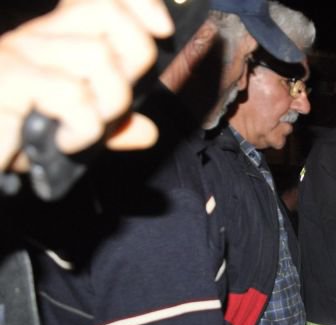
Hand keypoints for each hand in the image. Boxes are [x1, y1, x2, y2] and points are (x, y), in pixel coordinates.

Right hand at [0, 0, 172, 171]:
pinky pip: (73, 93)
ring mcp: (19, 54)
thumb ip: (109, 130)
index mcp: (54, 40)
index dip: (139, 2)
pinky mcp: (7, 79)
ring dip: (109, 103)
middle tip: (114, 103)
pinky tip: (64, 142)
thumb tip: (148, 132)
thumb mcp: (69, 132)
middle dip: (134, 59)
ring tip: (84, 130)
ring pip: (98, 55)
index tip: (163, 28)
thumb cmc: (8, 136)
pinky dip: (83, 127)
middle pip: (109, 15)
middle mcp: (37, 37)